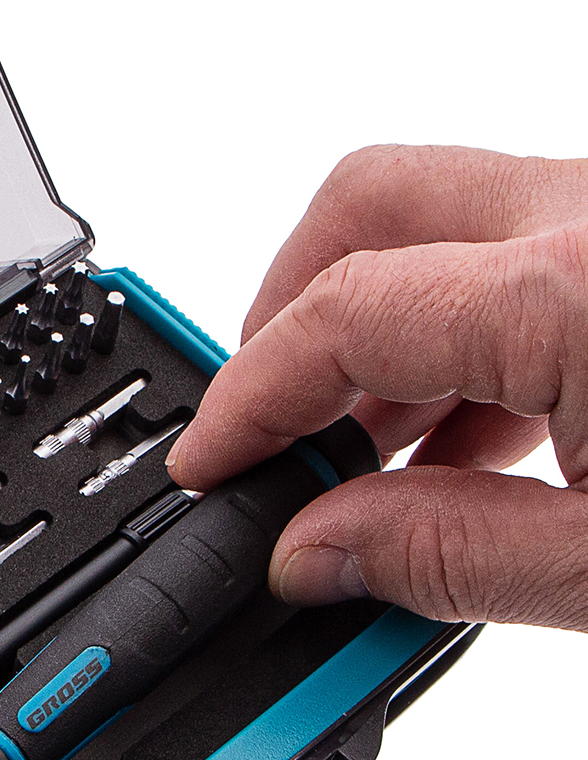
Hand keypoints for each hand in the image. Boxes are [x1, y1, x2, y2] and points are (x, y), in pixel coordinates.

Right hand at [168, 144, 587, 629]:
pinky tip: (463, 442)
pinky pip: (523, 252)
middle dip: (286, 308)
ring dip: (379, 328)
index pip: (340, 314)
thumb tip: (313, 552)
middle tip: (262, 419)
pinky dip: (464, 331)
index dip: (247, 399)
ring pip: (448, 218)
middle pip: (371, 203)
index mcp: (578, 287)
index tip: (209, 464)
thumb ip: (448, 556)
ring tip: (361, 460)